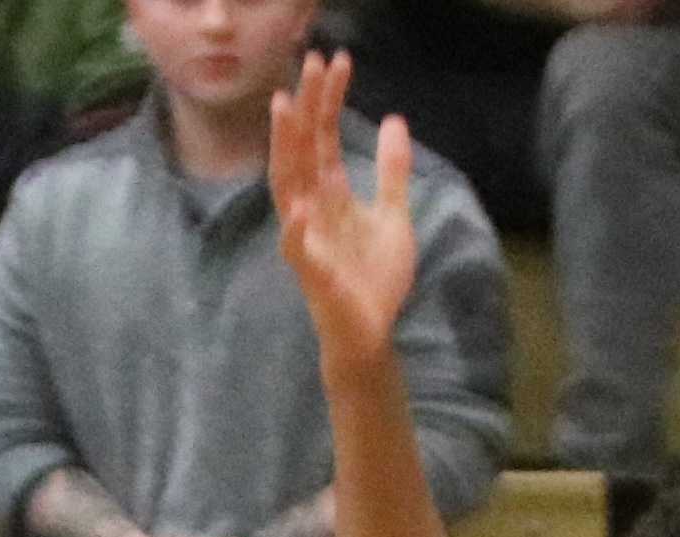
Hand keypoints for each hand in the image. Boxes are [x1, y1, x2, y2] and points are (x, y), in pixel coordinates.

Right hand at [269, 53, 420, 370]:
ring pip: (288, 185)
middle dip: (304, 105)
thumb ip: (392, 171)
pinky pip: (297, 249)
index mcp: (330, 192)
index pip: (323, 135)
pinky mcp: (312, 274)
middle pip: (302, 148)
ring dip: (285, 147)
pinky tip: (300, 207)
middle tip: (309, 62)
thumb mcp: (393, 215)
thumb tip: (394, 120)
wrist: (373, 333)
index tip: (336, 60)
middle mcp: (312, 207)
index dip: (328, 98)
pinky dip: (297, 229)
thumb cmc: (375, 278)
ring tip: (285, 109)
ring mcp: (307, 238)